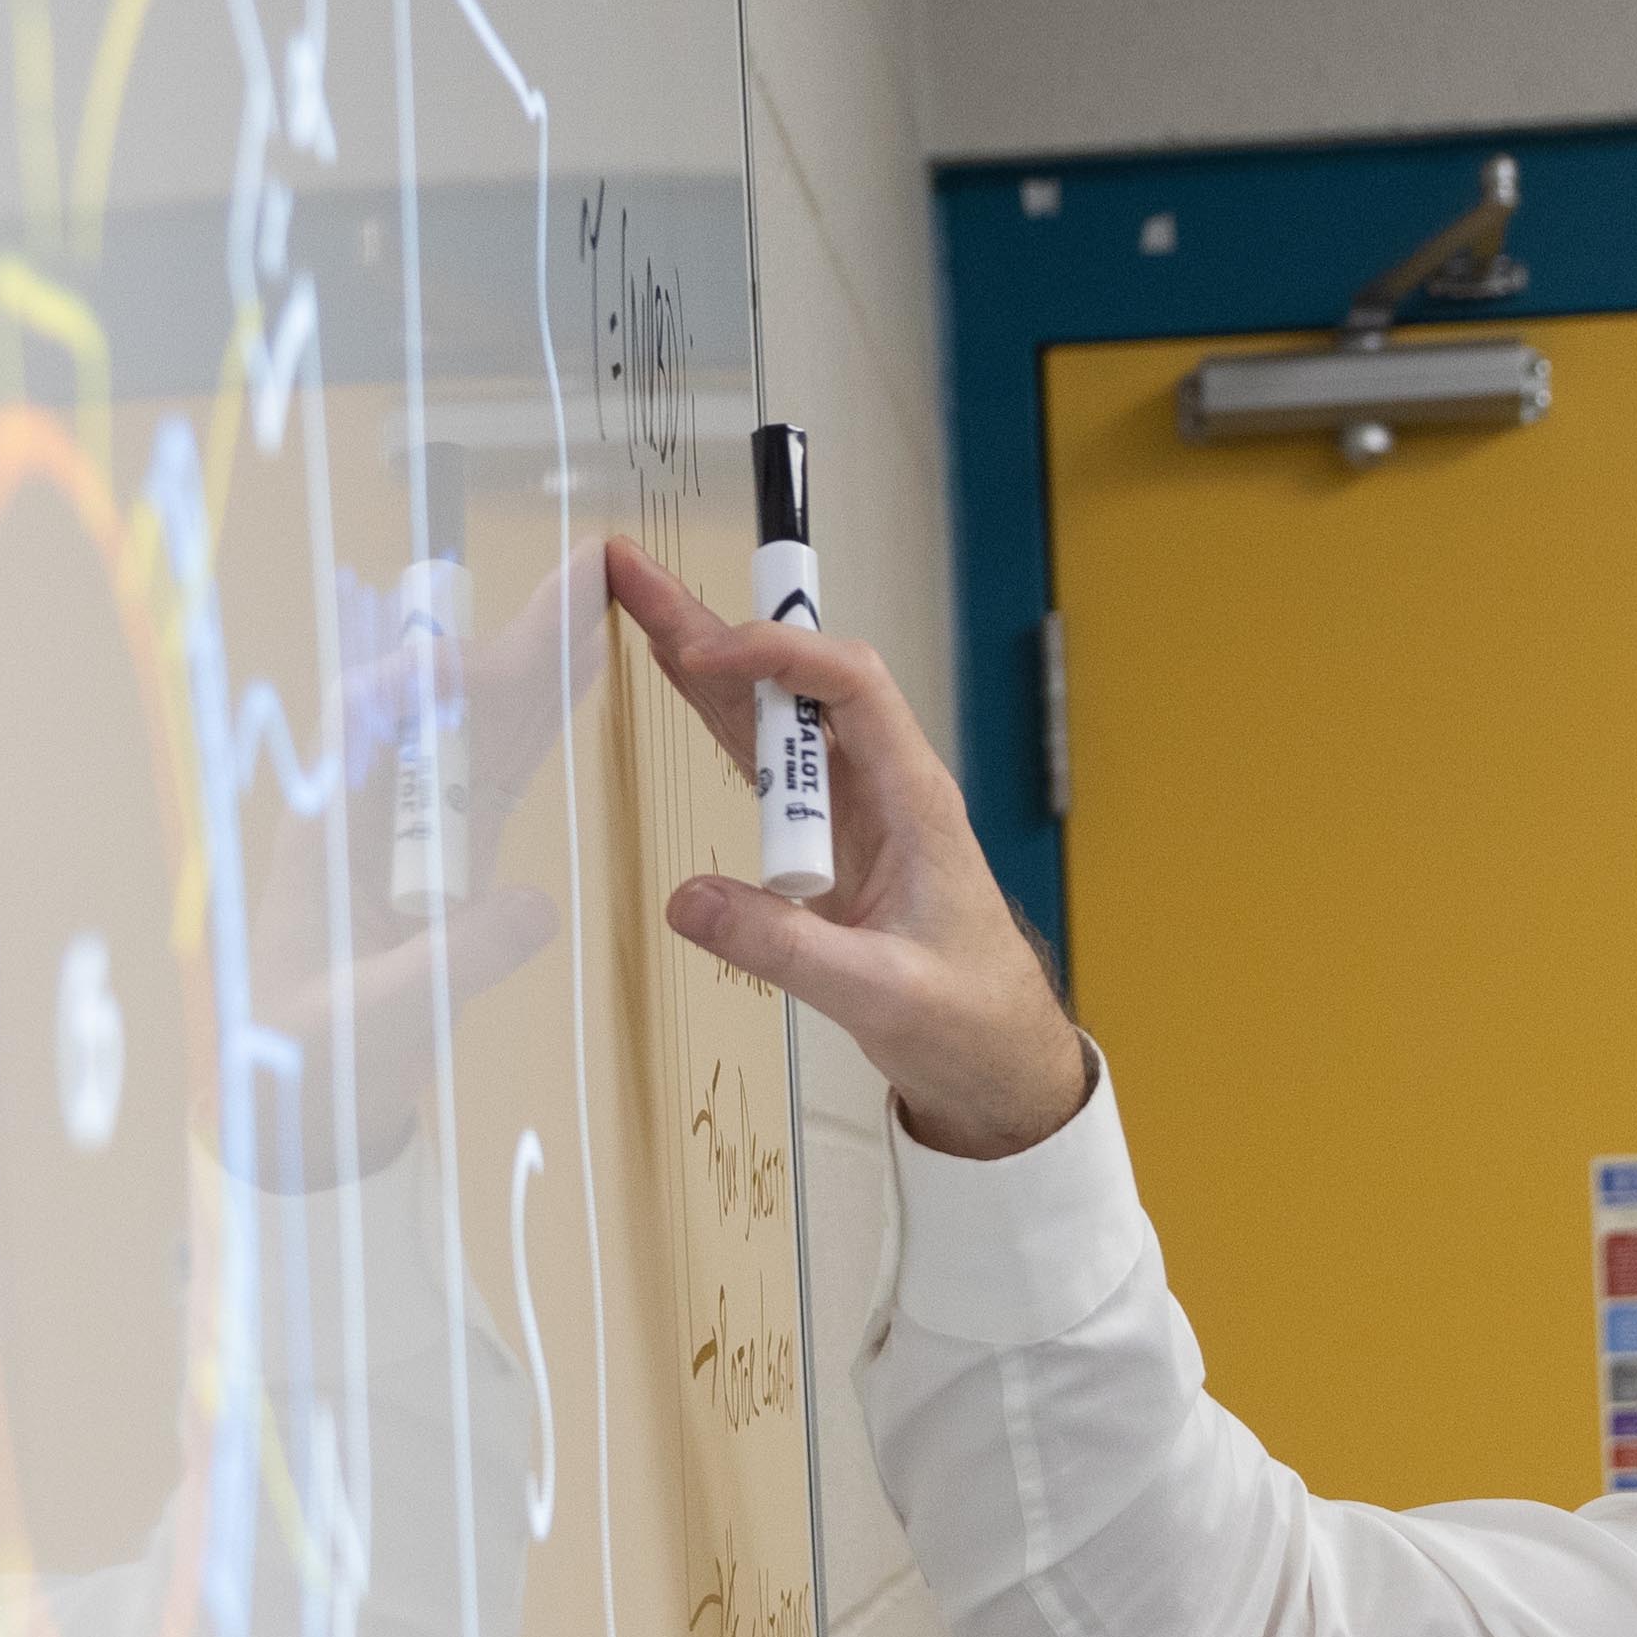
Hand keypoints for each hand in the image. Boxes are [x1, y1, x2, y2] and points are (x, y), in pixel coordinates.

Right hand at [605, 539, 1096, 1159]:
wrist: (999, 1060)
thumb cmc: (965, 1020)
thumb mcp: (879, 994)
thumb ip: (785, 949)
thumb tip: (686, 900)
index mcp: (913, 799)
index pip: (849, 688)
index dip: (780, 655)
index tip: (708, 655)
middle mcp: (883, 784)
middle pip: (797, 679)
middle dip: (719, 626)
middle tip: (637, 576)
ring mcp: (855, 807)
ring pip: (775, 713)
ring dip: (709, 661)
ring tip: (637, 606)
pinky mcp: (831, 837)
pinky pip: (769, 764)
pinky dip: (719, 721)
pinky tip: (681, 685)